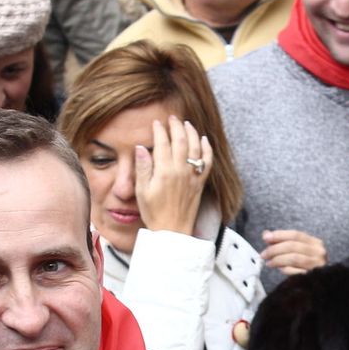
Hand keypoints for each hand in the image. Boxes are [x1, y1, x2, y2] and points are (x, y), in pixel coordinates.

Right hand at [135, 115, 210, 237]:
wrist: (172, 232)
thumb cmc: (154, 213)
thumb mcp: (142, 191)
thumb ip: (143, 167)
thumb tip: (141, 147)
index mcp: (164, 171)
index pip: (163, 143)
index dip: (160, 130)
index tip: (156, 123)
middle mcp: (180, 171)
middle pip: (181, 140)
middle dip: (176, 126)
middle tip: (172, 118)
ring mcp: (193, 176)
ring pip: (196, 147)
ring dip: (192, 132)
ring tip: (187, 124)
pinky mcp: (200, 183)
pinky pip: (207, 161)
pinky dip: (207, 149)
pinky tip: (204, 140)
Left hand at [260, 229, 326, 275]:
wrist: (321, 284)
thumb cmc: (308, 266)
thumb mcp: (297, 251)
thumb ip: (283, 242)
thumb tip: (266, 234)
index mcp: (315, 243)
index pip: (295, 235)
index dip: (279, 235)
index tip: (266, 238)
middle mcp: (318, 253)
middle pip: (292, 246)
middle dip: (275, 249)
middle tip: (264, 254)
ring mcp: (317, 265)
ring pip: (293, 258)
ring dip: (278, 260)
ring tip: (270, 263)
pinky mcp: (313, 277)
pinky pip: (295, 272)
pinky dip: (285, 269)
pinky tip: (280, 269)